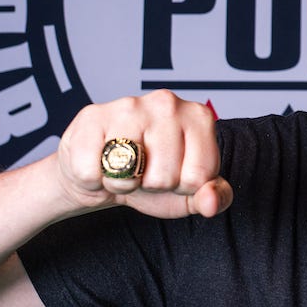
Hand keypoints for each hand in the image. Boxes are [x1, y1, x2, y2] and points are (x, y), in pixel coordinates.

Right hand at [55, 90, 232, 218]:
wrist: (103, 171)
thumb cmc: (151, 177)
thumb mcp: (190, 192)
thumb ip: (214, 197)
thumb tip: (211, 202)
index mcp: (199, 117)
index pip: (199, 177)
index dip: (183, 187)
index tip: (174, 174)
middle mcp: (166, 103)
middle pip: (164, 177)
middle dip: (152, 185)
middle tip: (144, 171)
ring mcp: (128, 106)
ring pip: (129, 174)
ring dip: (122, 183)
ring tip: (124, 168)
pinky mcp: (92, 118)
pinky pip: (92, 172)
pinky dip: (94, 179)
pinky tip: (100, 163)